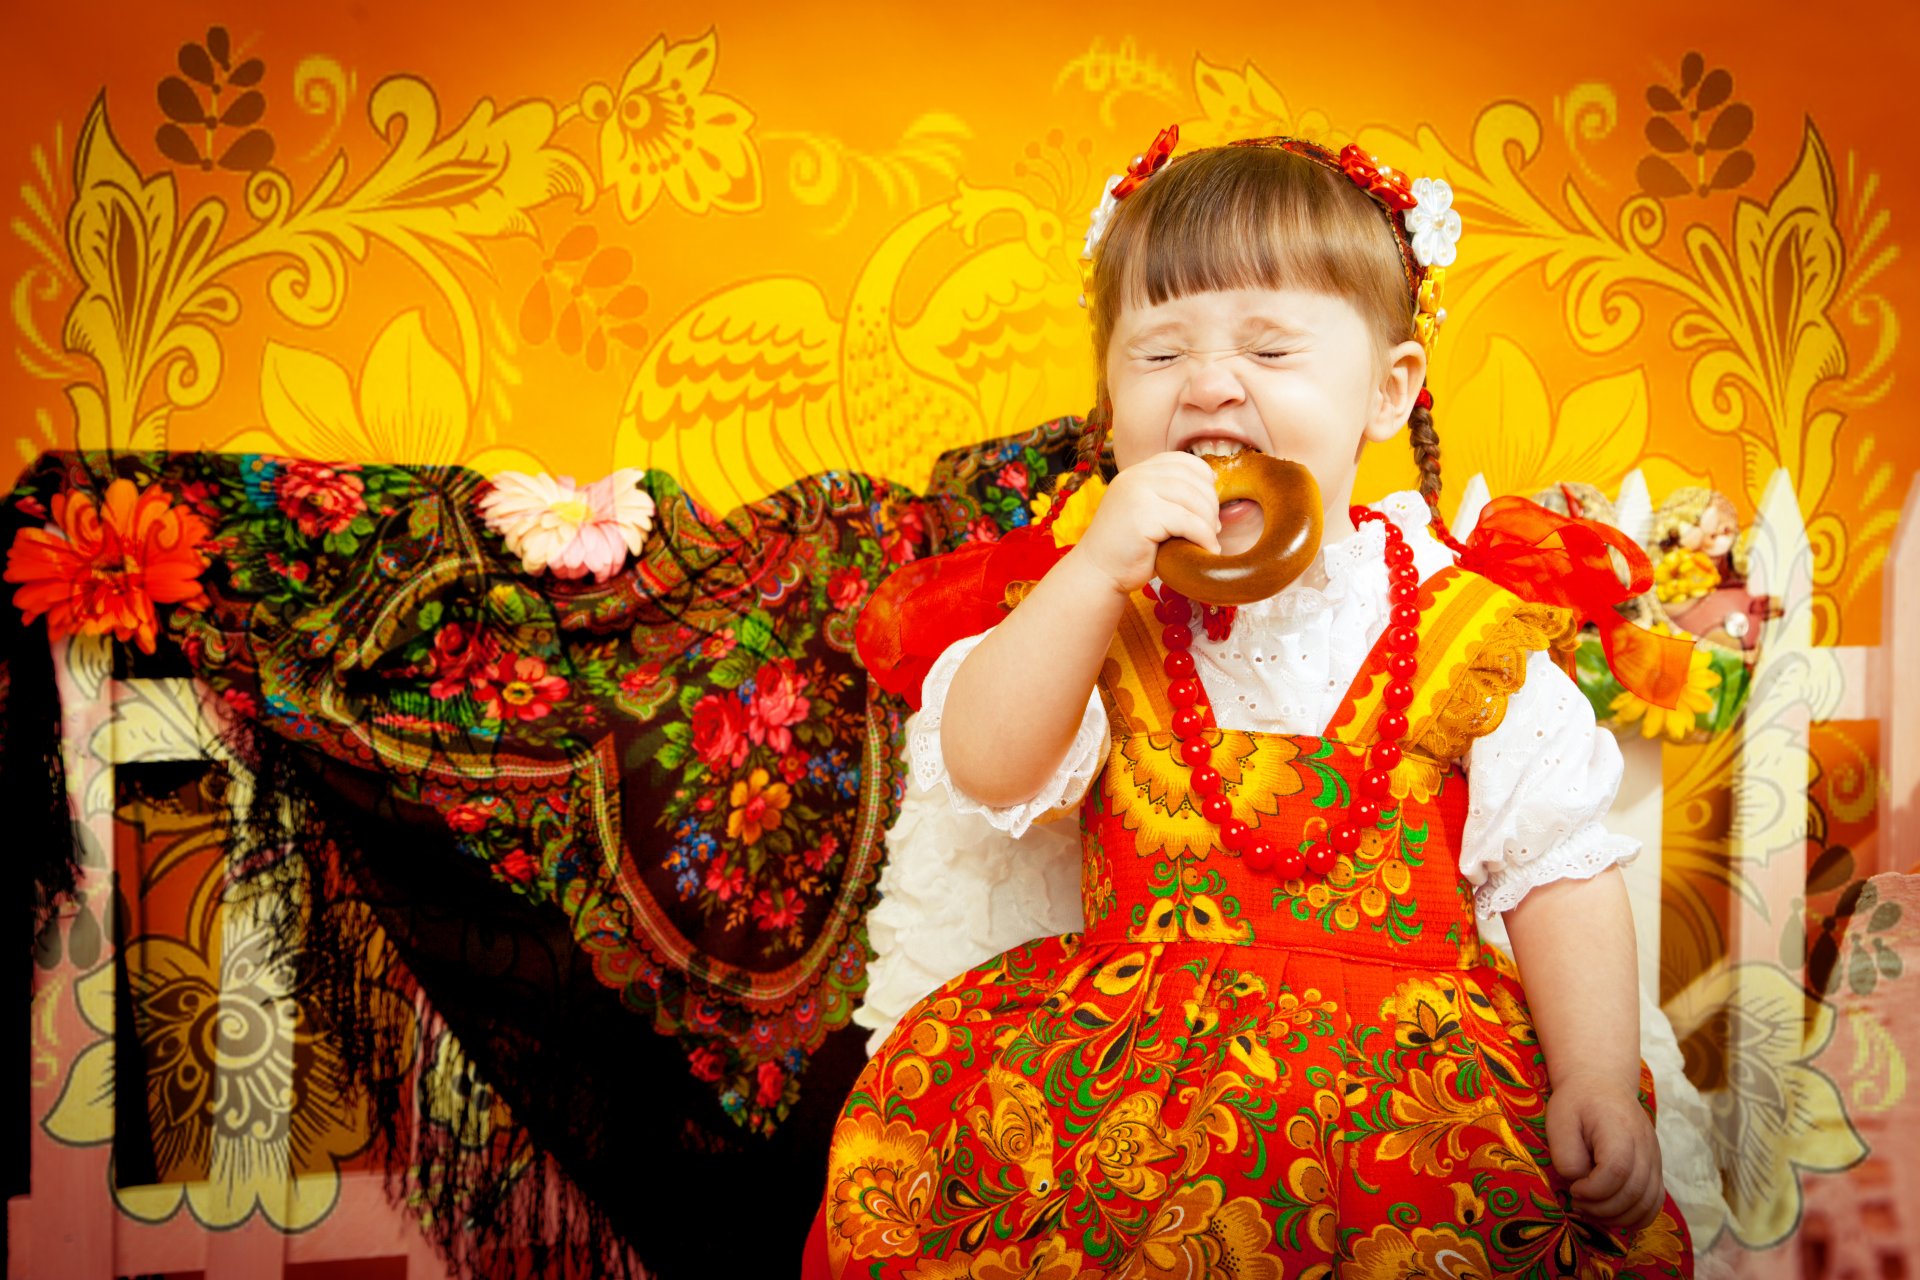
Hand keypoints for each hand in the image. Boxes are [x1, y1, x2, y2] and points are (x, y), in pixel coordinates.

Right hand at [1066, 451, 1219, 595]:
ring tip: (1210, 540)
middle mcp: (1134, 477)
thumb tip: (1213, 495)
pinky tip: (1207, 550)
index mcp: (1136, 473)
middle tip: (1213, 528)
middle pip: (1191, 478)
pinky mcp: (1142, 515)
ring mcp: (1136, 493)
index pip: (1181, 461)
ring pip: (1192, 498)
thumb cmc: (1127, 550)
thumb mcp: (1147, 513)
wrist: (1097, 574)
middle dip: (1210, 503)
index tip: (1210, 503)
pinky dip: (1203, 536)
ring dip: (1209, 522)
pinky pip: (1187, 520)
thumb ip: (1169, 498)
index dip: (1204, 478)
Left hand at [1543, 1075, 1664, 1230]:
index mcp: (1619, 1130)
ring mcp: (1654, 1159)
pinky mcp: (1655, 1169)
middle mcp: (1644, 1147)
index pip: (1616, 1172)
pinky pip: (1655, 1202)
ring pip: (1647, 1204)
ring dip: (1617, 1218)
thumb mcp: (1559, 1120)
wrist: (1602, 1083)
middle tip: (1577, 1203)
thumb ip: (1566, 1154)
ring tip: (1591, 1210)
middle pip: (1634, 1193)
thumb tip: (1579, 1182)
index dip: (1593, 1190)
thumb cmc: (1577, 1102)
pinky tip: (1612, 1216)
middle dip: (1601, 1208)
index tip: (1573, 1188)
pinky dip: (1636, 1218)